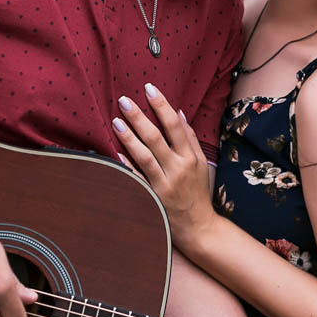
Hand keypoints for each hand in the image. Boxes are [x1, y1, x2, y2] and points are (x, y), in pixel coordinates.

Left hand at [112, 83, 215, 248]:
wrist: (199, 227)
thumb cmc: (198, 192)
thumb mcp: (201, 164)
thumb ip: (189, 138)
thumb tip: (179, 113)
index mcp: (190, 158)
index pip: (175, 126)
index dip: (162, 106)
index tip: (149, 88)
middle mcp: (177, 169)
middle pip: (156, 138)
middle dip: (140, 117)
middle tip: (124, 100)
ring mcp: (164, 184)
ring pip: (145, 156)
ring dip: (129, 137)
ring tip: (116, 121)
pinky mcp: (153, 198)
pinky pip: (137, 179)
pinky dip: (126, 165)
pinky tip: (115, 151)